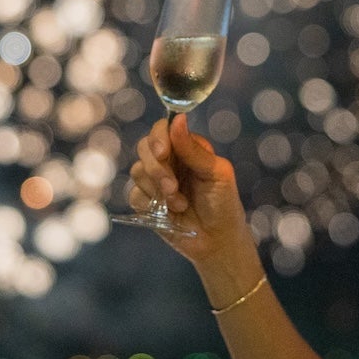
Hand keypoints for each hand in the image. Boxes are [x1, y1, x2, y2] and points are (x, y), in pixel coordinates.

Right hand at [129, 113, 249, 263]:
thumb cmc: (223, 204)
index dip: (158, 138)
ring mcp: (155, 181)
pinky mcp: (146, 202)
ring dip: (157, 189)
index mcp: (186, 148)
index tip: (163, 153)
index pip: (162, 129)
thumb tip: (178, 118)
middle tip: (172, 186)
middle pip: (144, 147)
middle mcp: (168, 161)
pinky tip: (170, 212)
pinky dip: (151, 203)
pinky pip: (134, 194)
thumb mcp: (216, 173)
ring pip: (137, 170)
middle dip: (157, 168)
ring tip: (180, 203)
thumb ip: (193, 149)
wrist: (218, 240)